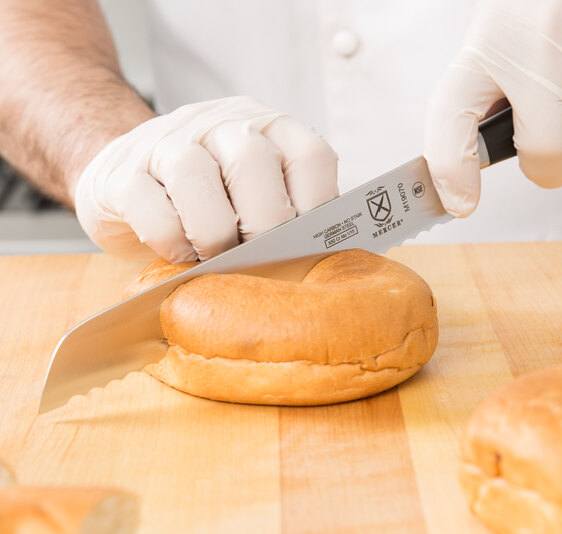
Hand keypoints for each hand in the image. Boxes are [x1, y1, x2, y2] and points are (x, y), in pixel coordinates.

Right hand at [75, 96, 338, 261]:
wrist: (130, 178)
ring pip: (195, 176)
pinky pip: (151, 207)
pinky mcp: (122, 172)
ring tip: (215, 258)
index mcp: (266, 128)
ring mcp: (167, 141)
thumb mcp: (254, 194)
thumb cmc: (208, 199)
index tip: (305, 245)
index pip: (309, 155)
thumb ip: (287, 213)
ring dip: (213, 234)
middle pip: (252, 161)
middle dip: (262, 227)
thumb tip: (316, 259)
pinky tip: (179, 253)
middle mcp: (219, 123)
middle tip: (257, 259)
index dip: (316, 206)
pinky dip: (171, 242)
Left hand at [424, 0, 561, 216]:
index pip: (452, 119)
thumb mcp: (486, 56)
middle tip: (542, 136)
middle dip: (546, 162)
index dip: (452, 171)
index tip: (460, 203)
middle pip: (546, 156)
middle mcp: (534, 53)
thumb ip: (471, 115)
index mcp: (483, 53)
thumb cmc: (522, 21)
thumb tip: (463, 188)